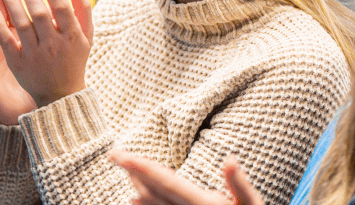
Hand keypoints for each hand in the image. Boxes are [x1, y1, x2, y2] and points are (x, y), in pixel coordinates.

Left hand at [0, 0, 92, 107]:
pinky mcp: (20, 65)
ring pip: (22, 25)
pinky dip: (0, 27)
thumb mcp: (85, 37)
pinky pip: (8, 43)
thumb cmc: (74, 59)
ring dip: (12, 4)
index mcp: (72, 36)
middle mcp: (55, 45)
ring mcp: (36, 56)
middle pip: (40, 14)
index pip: (61, 7)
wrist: (61, 95)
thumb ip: (82, 11)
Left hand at [109, 150, 264, 204]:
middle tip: (115, 154)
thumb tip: (229, 159)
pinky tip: (134, 200)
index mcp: (204, 204)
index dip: (140, 166)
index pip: (165, 180)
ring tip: (125, 170)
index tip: (119, 154)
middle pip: (153, 192)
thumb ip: (240, 184)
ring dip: (138, 187)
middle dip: (133, 172)